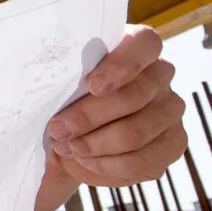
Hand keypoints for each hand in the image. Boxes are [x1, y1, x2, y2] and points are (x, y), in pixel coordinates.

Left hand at [34, 24, 182, 210]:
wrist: (72, 133)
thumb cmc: (64, 96)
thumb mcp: (59, 78)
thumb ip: (61, 71)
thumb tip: (39, 72)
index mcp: (139, 46)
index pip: (145, 44)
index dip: (121, 65)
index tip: (91, 85)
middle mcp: (161, 75)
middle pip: (135, 96)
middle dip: (89, 117)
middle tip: (58, 129)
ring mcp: (171, 110)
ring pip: (137, 132)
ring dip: (95, 145)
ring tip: (68, 148)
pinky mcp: (173, 144)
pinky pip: (145, 161)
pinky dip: (109, 166)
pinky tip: (85, 162)